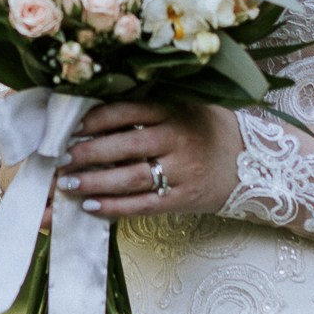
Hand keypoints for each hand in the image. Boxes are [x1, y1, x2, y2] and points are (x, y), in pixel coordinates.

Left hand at [56, 102, 241, 218]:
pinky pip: (144, 205)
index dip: (96, 120)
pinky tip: (90, 206)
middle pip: (125, 146)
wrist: (252, 163)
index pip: (127, 111)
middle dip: (88, 154)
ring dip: (95, 182)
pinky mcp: (184, 199)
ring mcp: (183, 171)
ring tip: (67, 184)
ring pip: (131, 178)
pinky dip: (114, 207)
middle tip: (61, 159)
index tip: (71, 127)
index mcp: (174, 110)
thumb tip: (93, 110)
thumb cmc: (206, 129)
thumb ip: (148, 108)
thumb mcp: (184, 106)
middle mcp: (178, 138)